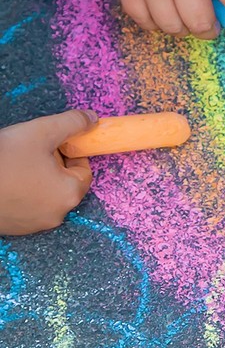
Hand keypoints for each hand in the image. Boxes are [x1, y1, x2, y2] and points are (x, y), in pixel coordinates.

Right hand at [0, 111, 97, 234]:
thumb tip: (93, 119)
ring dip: (37, 179)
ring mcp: (34, 225)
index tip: (51, 144)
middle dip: (53, 166)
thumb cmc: (3, 159)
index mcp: (69, 194)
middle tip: (31, 153)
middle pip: (65, 183)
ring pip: (46, 194)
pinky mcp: (15, 228)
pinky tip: (7, 180)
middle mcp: (56, 215)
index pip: (84, 170)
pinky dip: (22, 193)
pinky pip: (28, 206)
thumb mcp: (42, 131)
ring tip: (16, 165)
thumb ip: (72, 123)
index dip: (70, 153)